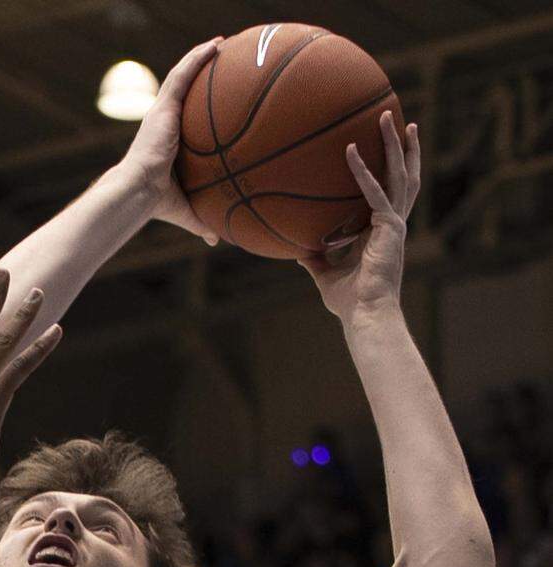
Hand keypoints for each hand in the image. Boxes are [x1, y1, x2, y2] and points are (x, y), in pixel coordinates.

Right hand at [119, 37, 221, 244]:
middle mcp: (164, 122)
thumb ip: (201, 221)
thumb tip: (216, 240)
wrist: (138, 191)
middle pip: (184, 90)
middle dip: (201, 72)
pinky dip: (197, 58)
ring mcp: (162, 112)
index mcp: (168, 140)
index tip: (215, 94)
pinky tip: (215, 45)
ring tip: (220, 43)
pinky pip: (182, 74)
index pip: (184, 115)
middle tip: (222, 59)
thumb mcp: (185, 208)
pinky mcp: (162, 106)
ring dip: (200, 57)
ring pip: (183, 75)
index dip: (198, 101)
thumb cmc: (156, 202)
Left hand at [299, 113, 420, 323]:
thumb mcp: (325, 275)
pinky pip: (374, 193)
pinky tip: (350, 151)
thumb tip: (295, 249)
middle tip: (402, 120)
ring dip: (393, 145)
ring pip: (399, 175)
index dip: (394, 171)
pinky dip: (362, 171)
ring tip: (386, 117)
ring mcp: (395, 224)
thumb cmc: (349, 302)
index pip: (392, 194)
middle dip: (404, 148)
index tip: (391, 149)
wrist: (365, 316)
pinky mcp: (389, 228)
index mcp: (383, 232)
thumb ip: (314, 259)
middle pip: (404, 177)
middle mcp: (393, 224)